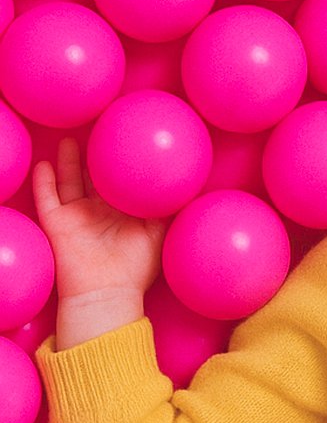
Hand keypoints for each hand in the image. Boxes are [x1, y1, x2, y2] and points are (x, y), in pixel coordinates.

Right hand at [31, 136, 166, 302]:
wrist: (107, 293)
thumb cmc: (137, 267)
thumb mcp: (158, 233)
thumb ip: (166, 209)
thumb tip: (186, 186)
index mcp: (121, 212)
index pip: (119, 182)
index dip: (121, 164)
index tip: (126, 141)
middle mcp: (98, 211)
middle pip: (93, 177)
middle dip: (94, 156)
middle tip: (98, 130)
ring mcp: (76, 216)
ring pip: (69, 181)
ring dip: (68, 161)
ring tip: (71, 139)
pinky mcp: (57, 223)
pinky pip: (46, 197)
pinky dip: (44, 181)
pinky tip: (44, 163)